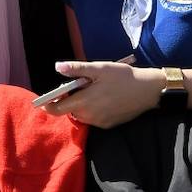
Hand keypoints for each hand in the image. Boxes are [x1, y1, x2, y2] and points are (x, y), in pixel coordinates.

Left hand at [38, 58, 162, 128]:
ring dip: (80, 106)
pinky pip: (93, 119)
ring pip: (81, 116)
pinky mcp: (108, 125)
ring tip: (91, 91)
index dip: (48, 105)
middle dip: (67, 101)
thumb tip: (58, 67)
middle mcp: (90, 116)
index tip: (43, 100)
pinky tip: (102, 99)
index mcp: (84, 101)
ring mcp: (100, 122)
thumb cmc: (122, 76)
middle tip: (76, 87)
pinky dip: (91, 110)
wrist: (148, 90)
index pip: (57, 109)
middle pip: (69, 112)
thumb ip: (77, 69)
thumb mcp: (99, 68)